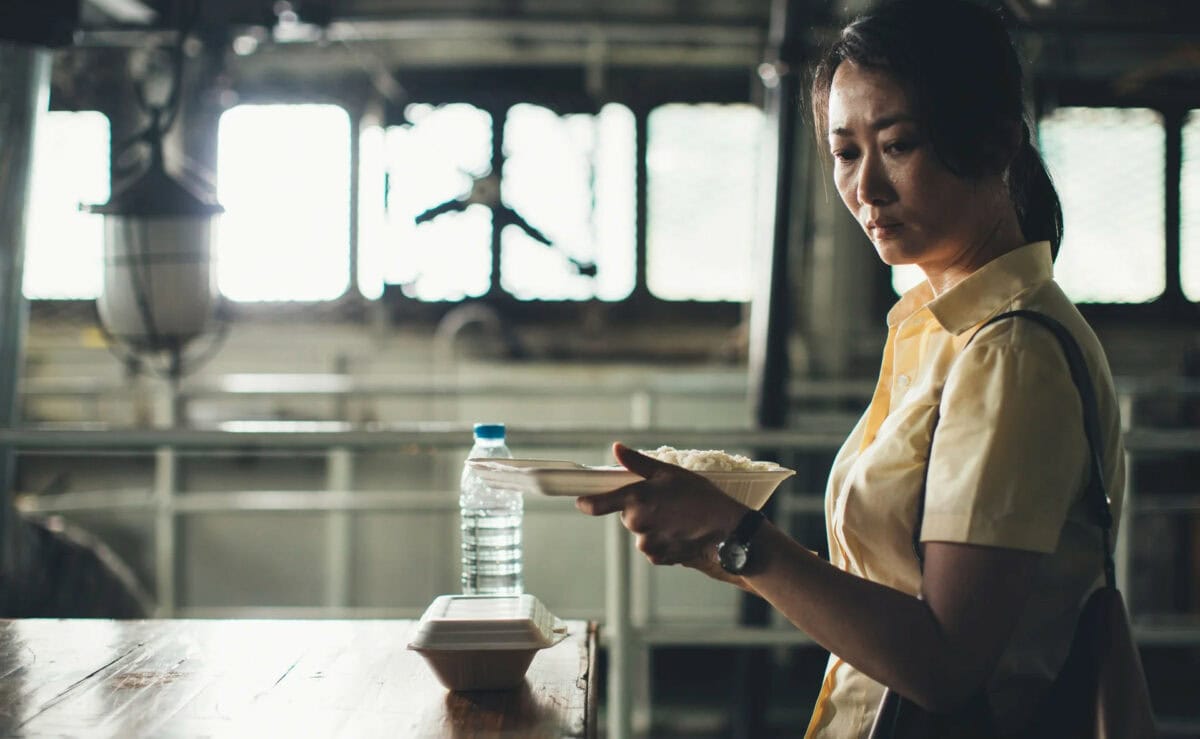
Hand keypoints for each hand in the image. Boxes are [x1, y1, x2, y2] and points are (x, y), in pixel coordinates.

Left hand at [575, 443, 748, 576]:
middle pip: (626, 515)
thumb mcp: (669, 472)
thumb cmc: (701, 496)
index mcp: (635, 498)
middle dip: (639, 509)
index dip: (586, 502)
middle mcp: (636, 523)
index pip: (594, 505)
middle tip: (663, 502)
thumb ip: (637, 463)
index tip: (582, 500)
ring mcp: (646, 542)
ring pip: (641, 532)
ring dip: (652, 525)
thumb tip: (616, 449)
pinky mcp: (658, 557)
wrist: (726, 529)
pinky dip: (663, 540)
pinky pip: (652, 547)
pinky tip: (679, 532)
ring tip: (676, 517)